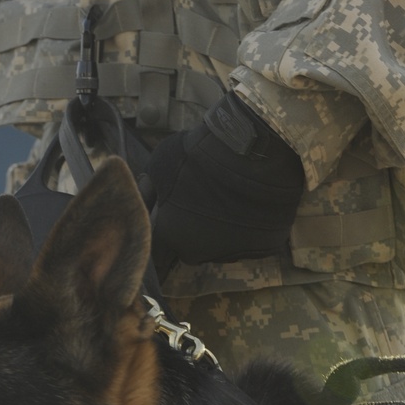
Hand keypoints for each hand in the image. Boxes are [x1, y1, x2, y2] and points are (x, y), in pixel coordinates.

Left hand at [145, 91, 304, 275]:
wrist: (254, 149)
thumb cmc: (201, 152)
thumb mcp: (161, 163)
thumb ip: (149, 188)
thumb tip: (143, 199)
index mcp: (170, 237)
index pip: (154, 255)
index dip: (157, 240)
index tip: (162, 224)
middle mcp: (199, 253)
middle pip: (187, 251)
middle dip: (187, 233)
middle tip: (196, 202)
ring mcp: (232, 252)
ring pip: (219, 247)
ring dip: (218, 230)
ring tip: (226, 199)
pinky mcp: (262, 247)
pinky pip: (248, 241)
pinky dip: (246, 228)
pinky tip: (248, 204)